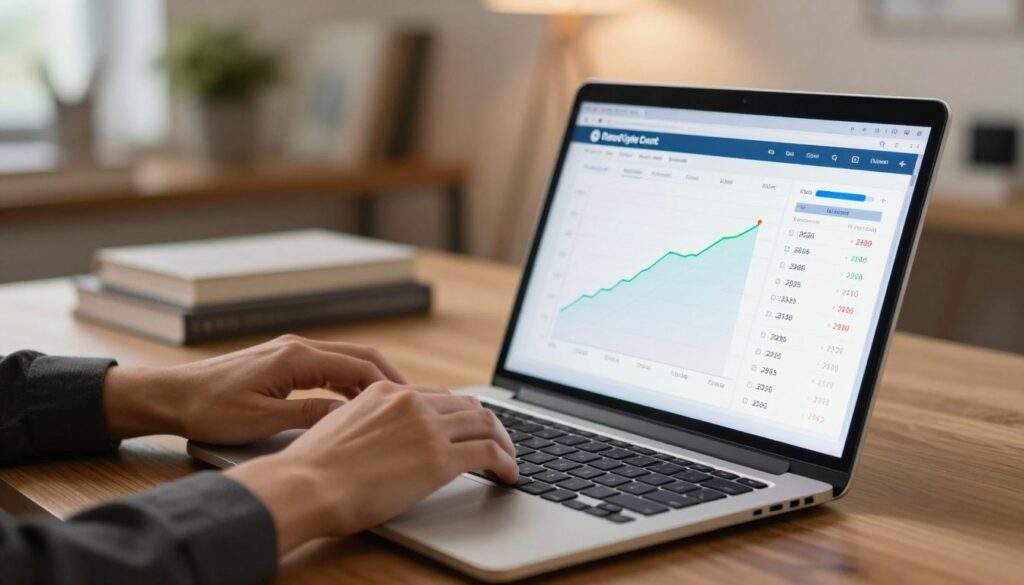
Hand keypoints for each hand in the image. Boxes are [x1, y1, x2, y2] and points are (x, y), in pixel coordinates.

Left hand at [102, 335, 405, 442]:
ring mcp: (289, 352)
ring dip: (369, 381)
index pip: (359, 367)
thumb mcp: (263, 421)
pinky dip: (347, 382)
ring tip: (390, 407)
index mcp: (297, 358)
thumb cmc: (209, 410)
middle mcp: (297, 347)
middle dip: (389, 379)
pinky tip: (354, 403)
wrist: (170, 396)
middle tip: (414, 402)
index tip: (412, 404)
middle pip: (359, 356)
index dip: (390, 386)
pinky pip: (327, 367)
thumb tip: (349, 417)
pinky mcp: (281, 361)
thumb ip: (310, 415)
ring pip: (344, 361)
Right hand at [225, 381, 518, 553]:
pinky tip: (509, 476)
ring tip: (509, 459)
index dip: (458, 414)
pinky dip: (506, 463)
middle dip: (486, 424)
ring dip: (503, 442)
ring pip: (485, 425)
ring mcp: (427, 428)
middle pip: (467, 406)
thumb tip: (381, 440)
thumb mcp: (340, 427)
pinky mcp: (439, 458)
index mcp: (385, 391)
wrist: (306, 484)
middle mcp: (410, 402)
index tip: (467, 428)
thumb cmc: (312, 469)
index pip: (437, 396)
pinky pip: (488, 454)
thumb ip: (368, 424)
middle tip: (496, 443)